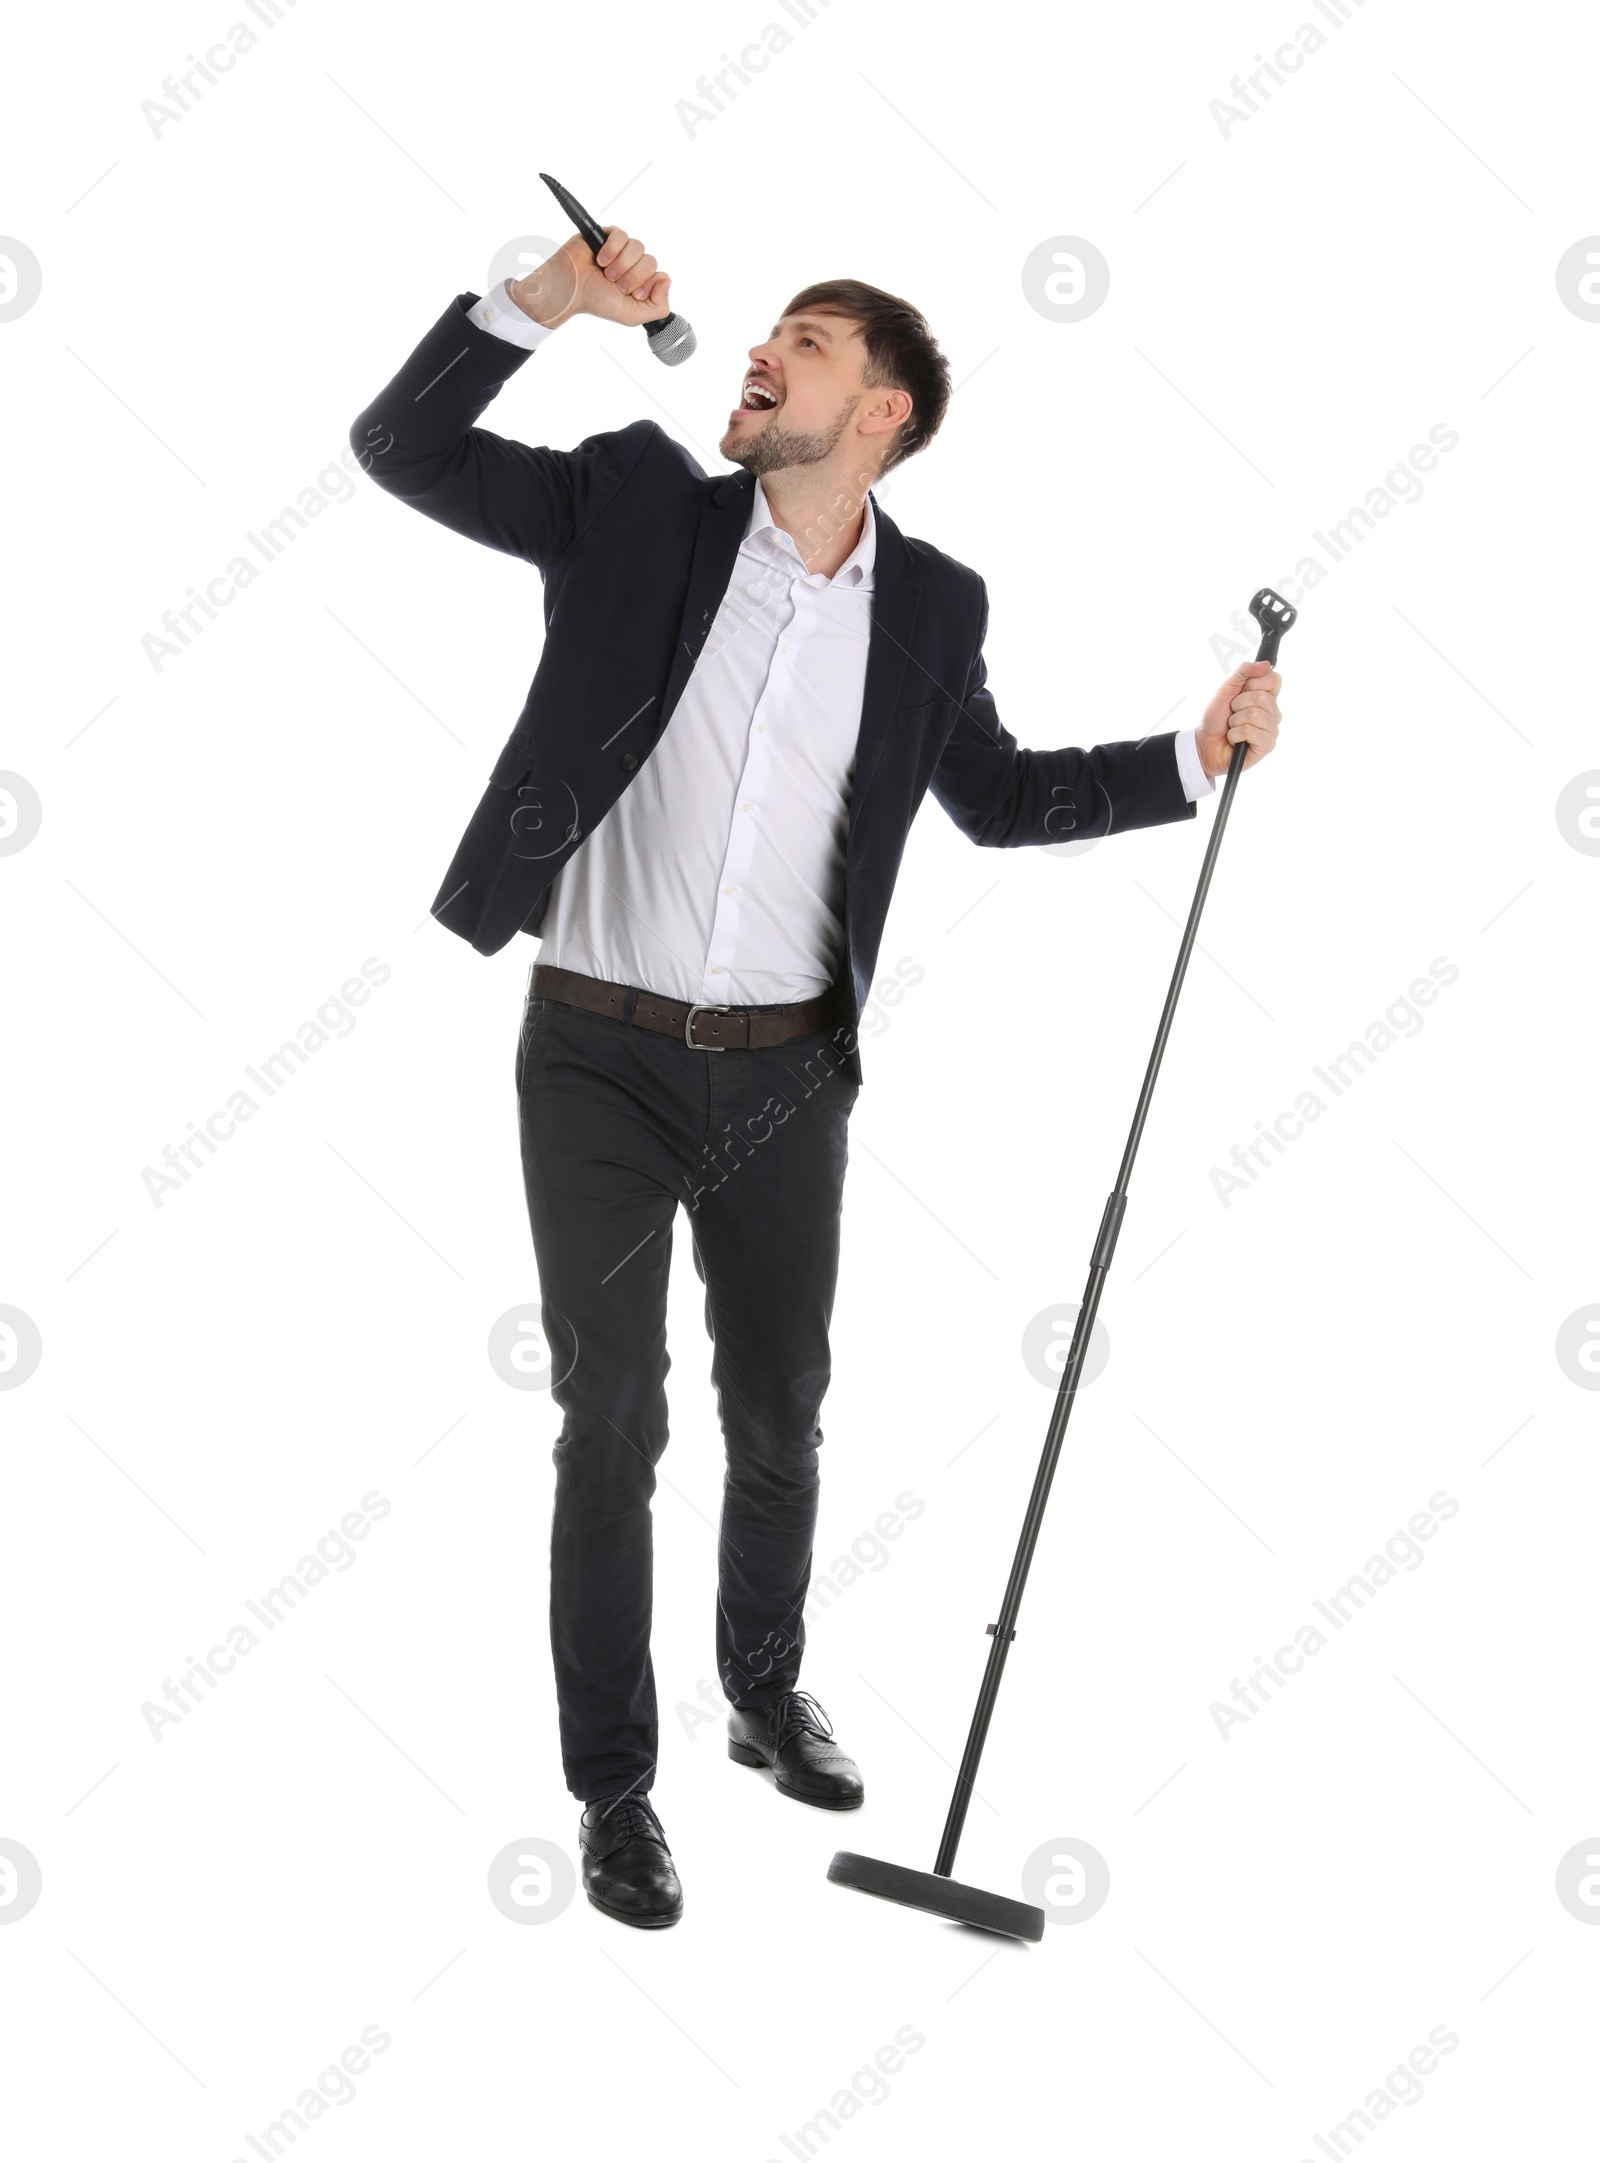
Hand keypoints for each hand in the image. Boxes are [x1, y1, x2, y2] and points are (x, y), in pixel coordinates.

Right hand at [510, 226, 671, 330]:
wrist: (572, 288)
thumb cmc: (597, 301)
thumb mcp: (632, 316)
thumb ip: (659, 308)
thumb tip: (667, 282)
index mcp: (641, 283)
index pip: (660, 276)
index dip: (648, 285)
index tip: (631, 294)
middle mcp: (634, 266)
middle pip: (651, 262)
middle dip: (633, 277)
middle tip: (615, 284)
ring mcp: (622, 250)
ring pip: (638, 248)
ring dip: (622, 264)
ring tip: (606, 273)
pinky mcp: (609, 235)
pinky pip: (622, 235)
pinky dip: (612, 249)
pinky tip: (600, 260)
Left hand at [1198, 660, 1281, 779]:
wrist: (1204, 742)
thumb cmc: (1216, 717)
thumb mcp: (1226, 688)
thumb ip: (1243, 672)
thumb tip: (1265, 664)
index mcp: (1266, 697)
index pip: (1274, 680)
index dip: (1254, 683)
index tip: (1242, 691)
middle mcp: (1272, 713)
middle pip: (1263, 698)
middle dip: (1239, 704)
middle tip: (1232, 713)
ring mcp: (1271, 730)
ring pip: (1255, 715)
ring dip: (1235, 721)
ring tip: (1232, 727)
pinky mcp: (1266, 746)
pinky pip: (1251, 732)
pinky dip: (1235, 735)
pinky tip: (1235, 740)